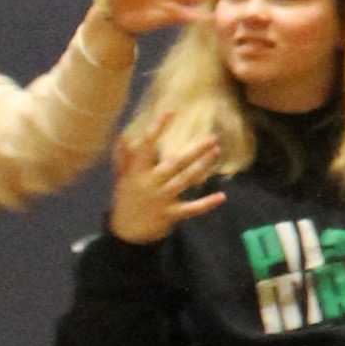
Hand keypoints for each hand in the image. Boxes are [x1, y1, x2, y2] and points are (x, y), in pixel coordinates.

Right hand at [108, 113, 229, 246]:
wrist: (125, 234)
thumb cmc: (125, 201)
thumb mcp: (122, 178)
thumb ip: (127, 158)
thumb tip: (127, 136)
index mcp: (136, 172)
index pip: (146, 145)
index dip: (158, 128)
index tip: (171, 111)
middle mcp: (150, 183)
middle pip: (175, 163)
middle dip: (194, 150)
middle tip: (212, 137)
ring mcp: (161, 199)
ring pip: (185, 180)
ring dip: (202, 166)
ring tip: (216, 152)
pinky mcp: (170, 215)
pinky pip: (191, 208)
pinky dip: (206, 203)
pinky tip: (222, 196)